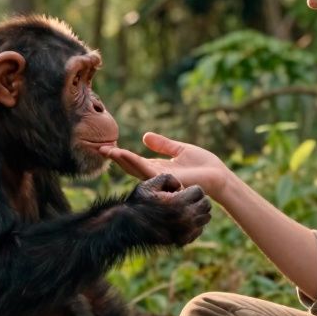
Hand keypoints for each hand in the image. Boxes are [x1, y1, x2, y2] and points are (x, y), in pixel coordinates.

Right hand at [102, 132, 231, 200]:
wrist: (218, 177)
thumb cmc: (203, 165)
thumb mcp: (179, 149)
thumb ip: (163, 144)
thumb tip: (144, 136)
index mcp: (157, 169)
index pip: (135, 161)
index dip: (120, 154)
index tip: (106, 146)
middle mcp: (156, 176)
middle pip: (130, 166)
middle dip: (115, 158)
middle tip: (98, 149)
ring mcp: (159, 179)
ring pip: (135, 169)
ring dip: (120, 159)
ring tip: (106, 150)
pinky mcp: (166, 179)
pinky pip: (146, 170)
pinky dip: (133, 162)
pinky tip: (122, 154)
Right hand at [125, 173, 211, 246]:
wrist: (129, 227)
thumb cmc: (138, 204)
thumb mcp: (149, 184)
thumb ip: (168, 178)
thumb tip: (180, 185)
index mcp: (178, 203)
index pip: (199, 191)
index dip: (191, 190)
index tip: (183, 192)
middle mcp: (185, 218)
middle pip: (206, 205)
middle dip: (198, 200)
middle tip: (187, 200)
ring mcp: (185, 231)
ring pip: (205, 218)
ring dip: (198, 213)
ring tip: (186, 210)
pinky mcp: (183, 240)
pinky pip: (198, 231)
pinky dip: (194, 226)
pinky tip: (183, 222)